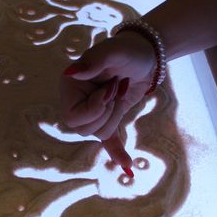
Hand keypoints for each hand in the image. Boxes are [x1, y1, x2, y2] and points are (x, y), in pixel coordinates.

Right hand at [60, 32, 155, 166]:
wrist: (146, 55)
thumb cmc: (127, 50)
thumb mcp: (111, 52)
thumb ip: (92, 62)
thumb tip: (71, 72)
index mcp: (70, 86)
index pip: (73, 116)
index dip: (95, 108)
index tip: (110, 88)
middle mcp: (76, 100)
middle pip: (85, 129)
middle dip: (108, 113)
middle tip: (117, 89)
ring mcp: (92, 111)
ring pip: (99, 134)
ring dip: (117, 117)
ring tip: (122, 92)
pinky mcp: (108, 117)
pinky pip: (109, 140)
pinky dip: (116, 152)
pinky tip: (128, 166)